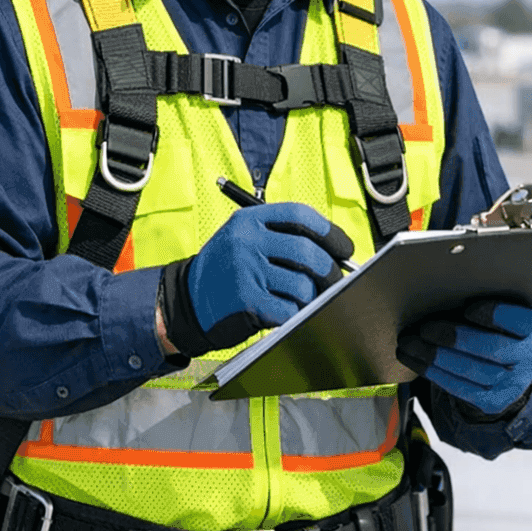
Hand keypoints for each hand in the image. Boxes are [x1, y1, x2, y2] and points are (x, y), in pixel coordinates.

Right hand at [156, 201, 353, 357]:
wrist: (187, 300)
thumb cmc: (226, 270)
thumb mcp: (244, 239)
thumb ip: (283, 239)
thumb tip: (334, 254)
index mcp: (250, 220)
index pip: (300, 215)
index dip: (330, 232)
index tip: (344, 249)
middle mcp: (247, 241)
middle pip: (307, 252)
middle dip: (330, 271)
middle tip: (336, 282)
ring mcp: (245, 271)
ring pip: (302, 285)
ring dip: (313, 298)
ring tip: (307, 301)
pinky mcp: (246, 301)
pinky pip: (289, 309)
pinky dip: (297, 314)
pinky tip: (291, 313)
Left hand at [397, 300, 531, 416]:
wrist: (511, 365)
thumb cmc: (498, 326)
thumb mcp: (503, 308)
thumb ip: (486, 297)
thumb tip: (446, 289)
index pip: (520, 321)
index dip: (494, 315)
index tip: (467, 307)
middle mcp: (529, 358)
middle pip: (492, 350)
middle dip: (454, 338)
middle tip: (424, 328)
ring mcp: (512, 384)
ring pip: (473, 372)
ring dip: (436, 357)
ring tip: (411, 343)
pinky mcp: (493, 401)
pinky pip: (461, 389)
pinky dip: (435, 373)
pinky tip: (417, 360)